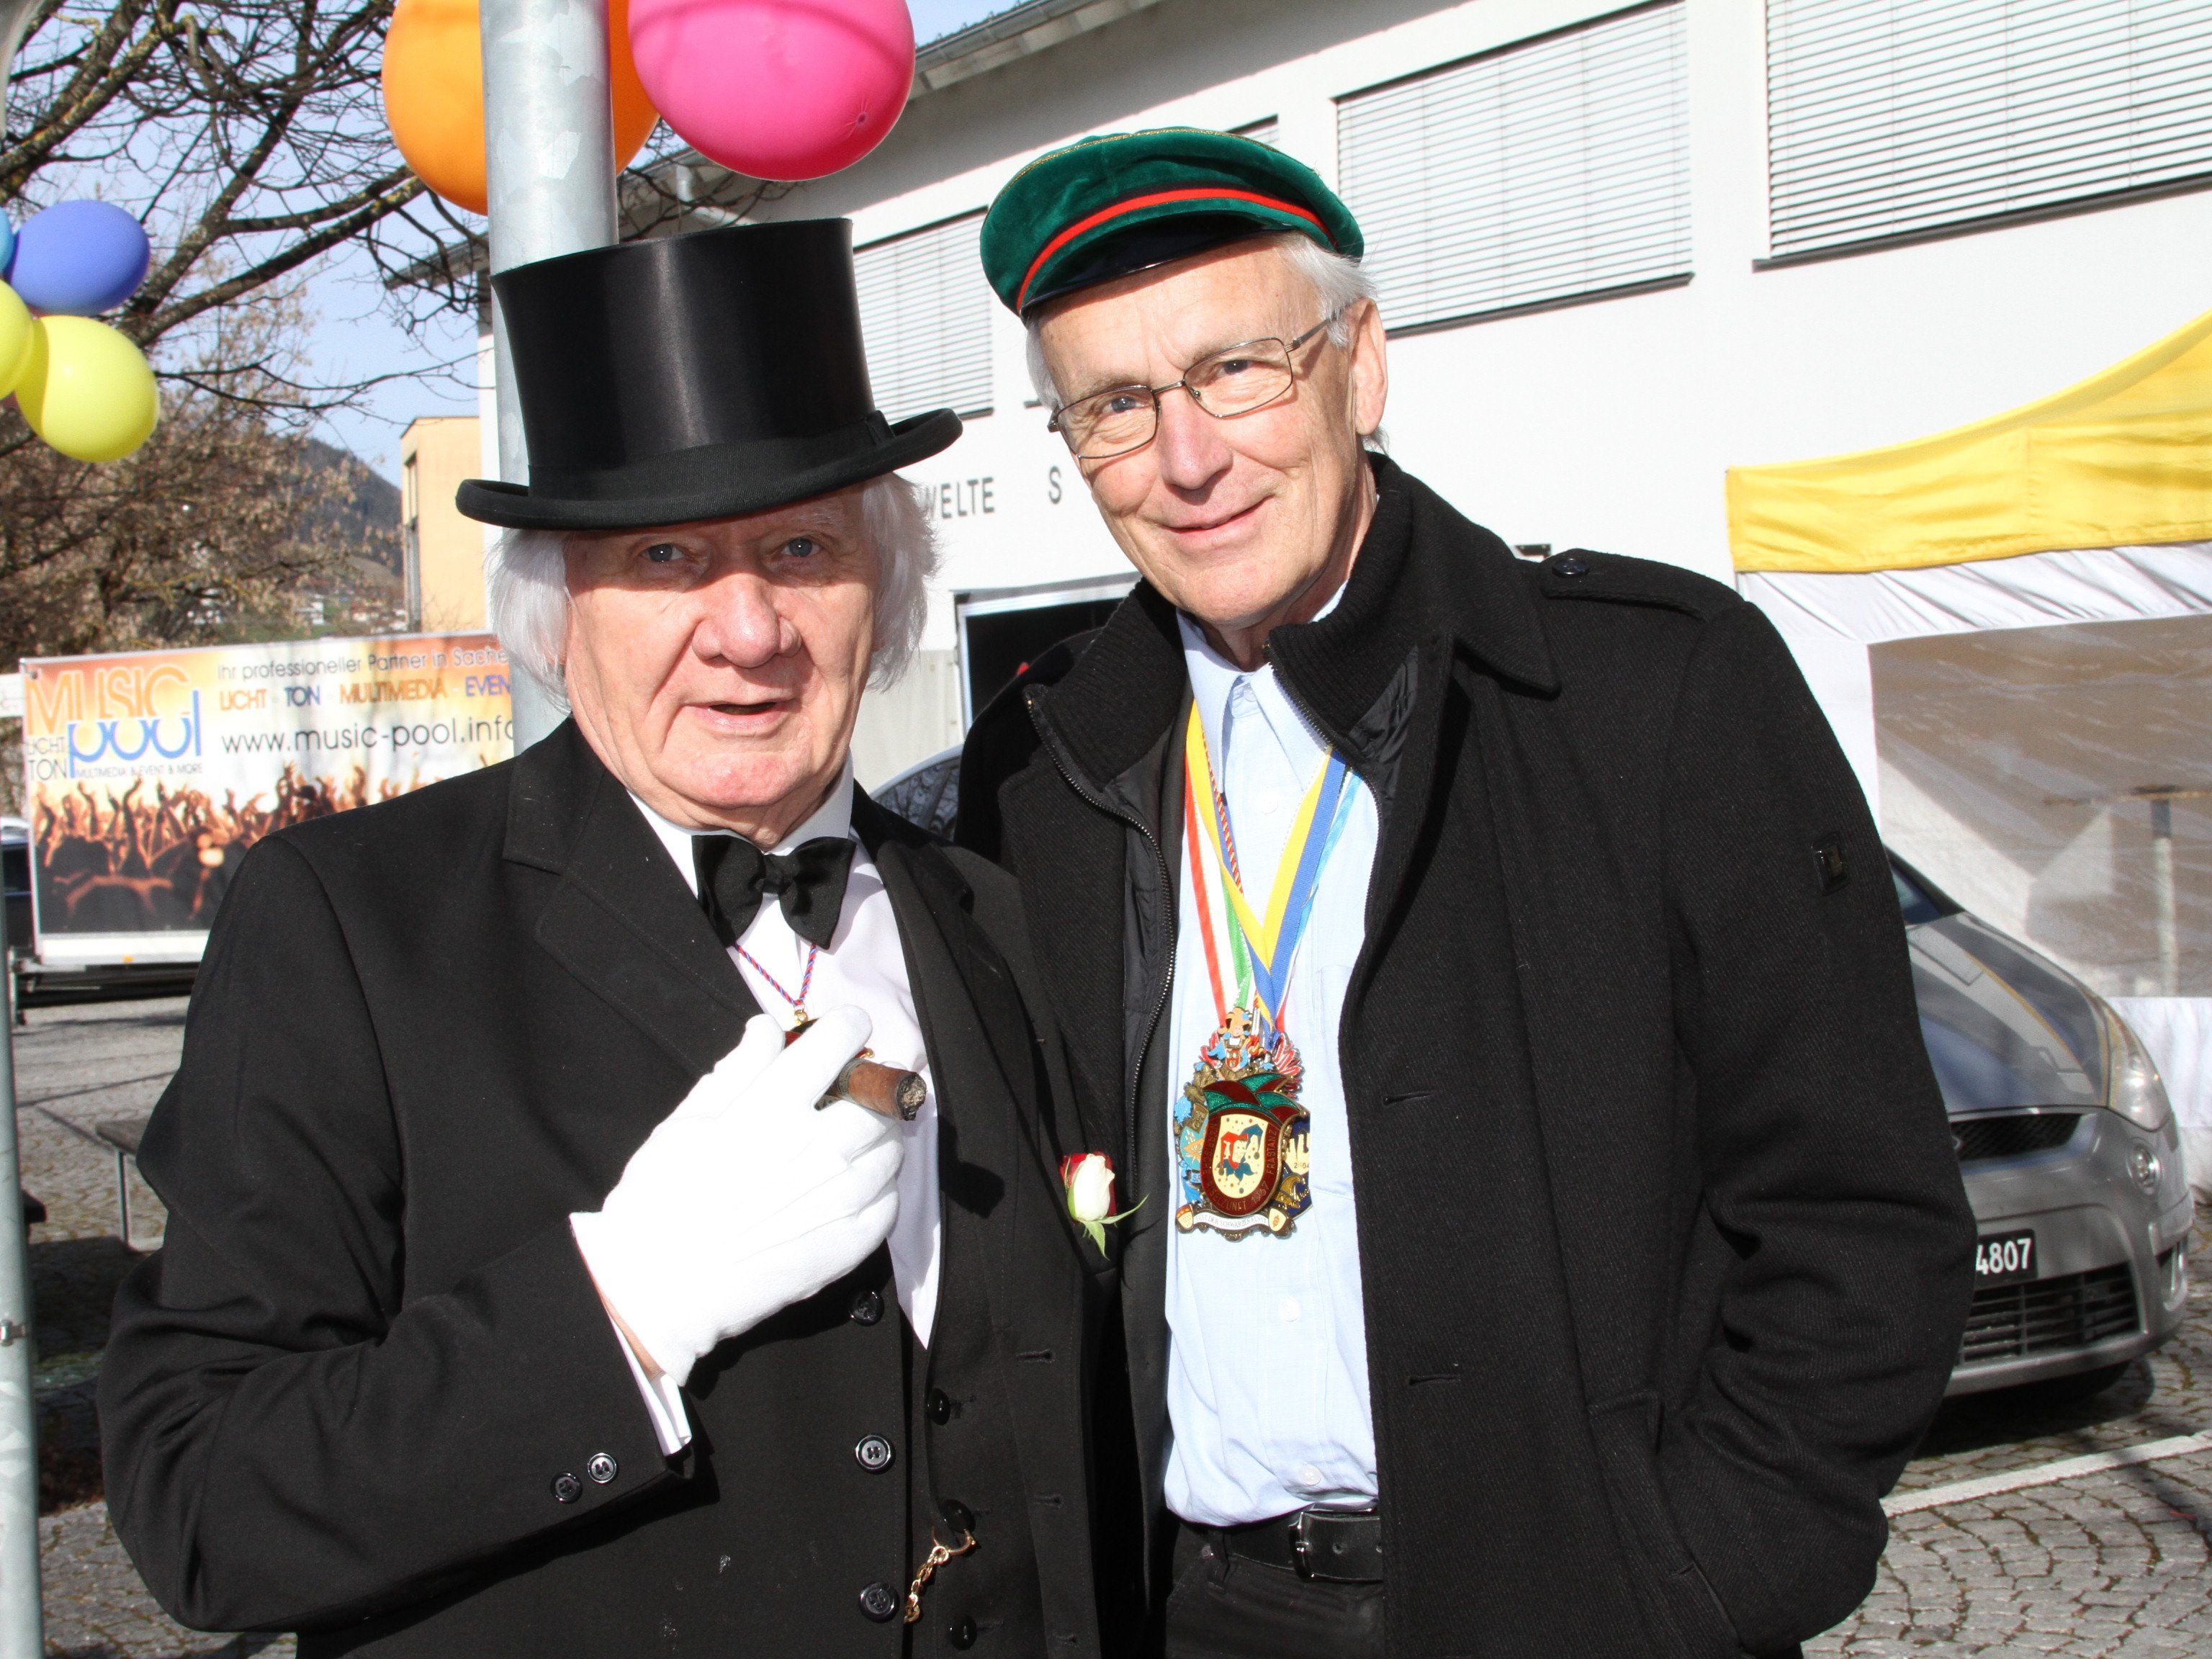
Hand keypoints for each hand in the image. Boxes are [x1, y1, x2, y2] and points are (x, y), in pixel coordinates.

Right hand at [571, 1008, 901, 1385]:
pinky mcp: (849, 1244)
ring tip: (850, 1149)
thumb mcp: (686, 1122)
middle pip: (880, 1098)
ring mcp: (839, 1197)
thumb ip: (736, 1070)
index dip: (848, 1028)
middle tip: (852, 1099)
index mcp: (774, 1106)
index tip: (848, 1033)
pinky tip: (850, 1194)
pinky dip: (879, 1191)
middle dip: (872, 1089)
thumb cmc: (660, 1199)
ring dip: (879, 1140)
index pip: (838, 1042)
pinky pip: (889, 1203)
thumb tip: (767, 1029)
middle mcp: (818, 1146)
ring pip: (892, 1150)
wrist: (657, 1288)